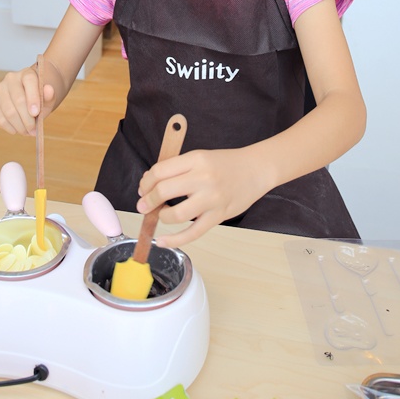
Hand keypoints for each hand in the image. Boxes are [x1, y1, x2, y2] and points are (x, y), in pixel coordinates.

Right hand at [0, 64, 54, 135]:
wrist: (28, 99)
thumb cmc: (39, 99)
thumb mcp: (48, 98)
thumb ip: (49, 96)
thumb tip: (49, 90)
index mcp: (27, 73)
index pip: (29, 81)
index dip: (33, 98)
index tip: (36, 114)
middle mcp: (11, 79)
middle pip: (18, 100)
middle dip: (27, 119)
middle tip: (33, 131)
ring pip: (8, 112)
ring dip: (19, 126)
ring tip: (27, 131)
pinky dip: (8, 127)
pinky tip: (16, 129)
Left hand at [136, 148, 264, 248]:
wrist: (256, 169)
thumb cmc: (226, 163)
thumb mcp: (200, 157)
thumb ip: (177, 169)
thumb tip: (149, 184)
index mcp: (196, 159)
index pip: (160, 171)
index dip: (146, 182)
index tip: (144, 188)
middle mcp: (203, 178)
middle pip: (163, 191)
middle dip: (148, 201)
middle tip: (143, 205)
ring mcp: (212, 199)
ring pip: (176, 214)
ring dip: (161, 217)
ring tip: (161, 215)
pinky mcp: (219, 216)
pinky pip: (193, 233)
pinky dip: (175, 240)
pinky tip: (162, 241)